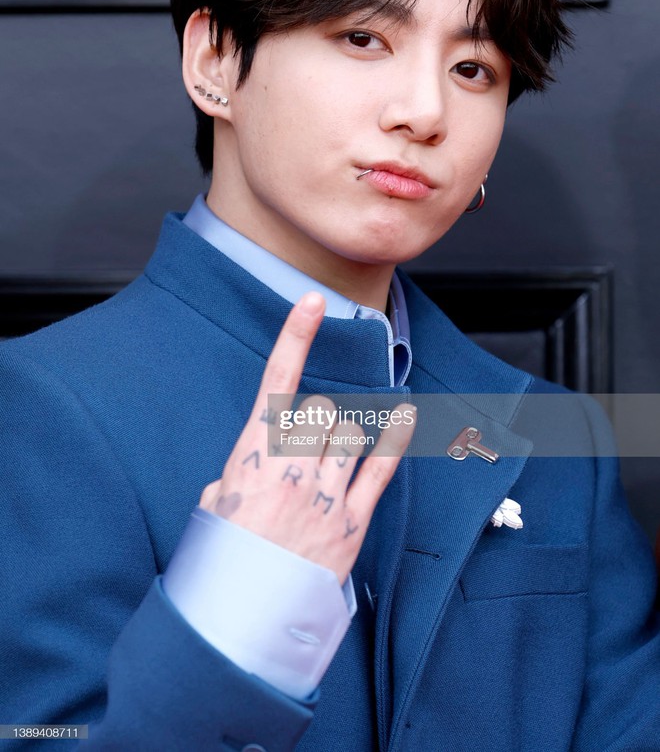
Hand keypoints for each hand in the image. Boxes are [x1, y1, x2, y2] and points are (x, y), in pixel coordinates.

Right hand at [199, 291, 415, 582]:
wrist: (240, 621)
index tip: (312, 301)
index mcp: (251, 458)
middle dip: (316, 421)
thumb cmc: (222, 562)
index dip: (296, 337)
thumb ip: (235, 474)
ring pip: (350, 432)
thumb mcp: (212, 507)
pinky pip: (380, 469)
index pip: (279, 383)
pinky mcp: (352, 522)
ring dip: (343, 435)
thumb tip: (249, 466)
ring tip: (329, 458)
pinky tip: (404, 414)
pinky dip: (394, 439)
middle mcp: (292, 467)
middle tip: (302, 451)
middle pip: (322, 410)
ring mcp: (325, 493)